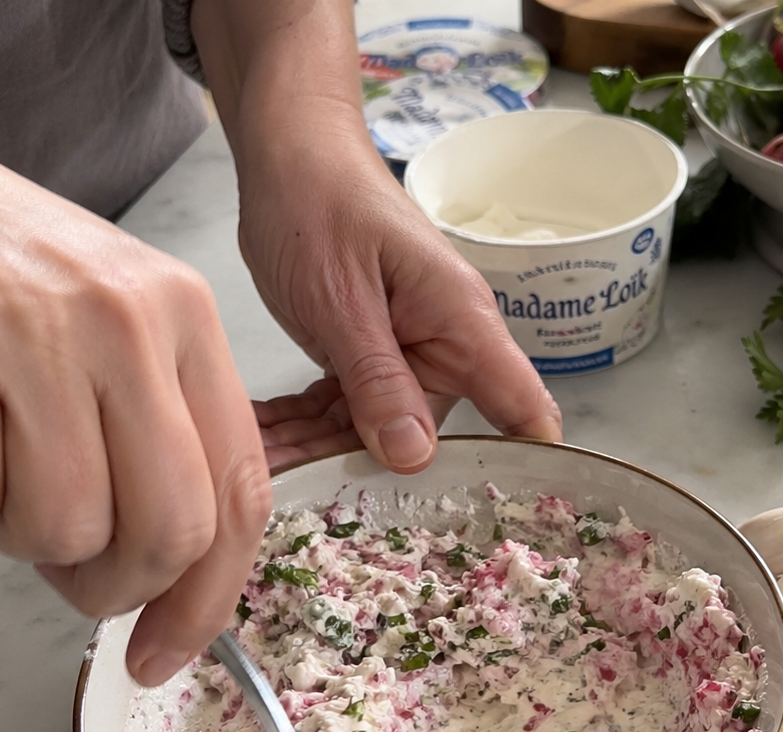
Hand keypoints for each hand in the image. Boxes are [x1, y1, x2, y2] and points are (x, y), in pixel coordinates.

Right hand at [0, 94, 271, 685]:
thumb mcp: (113, 330)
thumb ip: (160, 438)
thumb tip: (171, 582)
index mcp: (185, 321)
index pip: (240, 494)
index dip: (211, 598)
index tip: (166, 653)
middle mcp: (128, 322)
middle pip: (168, 532)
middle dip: (113, 588)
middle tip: (68, 573)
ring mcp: (36, 329)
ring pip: (63, 529)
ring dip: (16, 533)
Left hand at [190, 0, 561, 474]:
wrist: (289, 150)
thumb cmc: (321, 198)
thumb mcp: (341, 297)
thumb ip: (377, 379)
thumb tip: (416, 458)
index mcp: (460, 325)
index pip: (519, 408)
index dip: (527, 469)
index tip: (505, 530)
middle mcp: (441, 350)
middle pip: (428, 442)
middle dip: (366, 477)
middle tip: (299, 504)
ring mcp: (404, 359)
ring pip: (370, 435)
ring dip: (314, 453)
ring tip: (256, 468)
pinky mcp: (366, 362)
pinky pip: (340, 414)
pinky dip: (300, 429)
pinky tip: (262, 442)